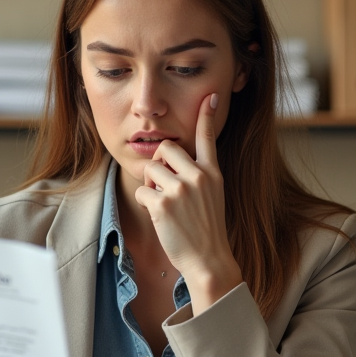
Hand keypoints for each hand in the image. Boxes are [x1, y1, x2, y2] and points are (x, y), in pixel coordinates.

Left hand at [134, 92, 243, 312]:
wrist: (209, 260)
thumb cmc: (207, 230)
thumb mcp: (214, 196)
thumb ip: (199, 175)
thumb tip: (172, 158)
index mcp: (212, 173)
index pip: (208, 138)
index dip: (207, 116)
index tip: (211, 96)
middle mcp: (198, 176)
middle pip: (166, 149)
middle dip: (159, 164)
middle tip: (165, 186)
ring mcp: (180, 189)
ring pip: (150, 170)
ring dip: (151, 186)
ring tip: (165, 206)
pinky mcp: (163, 204)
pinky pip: (141, 191)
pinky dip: (145, 203)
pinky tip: (160, 218)